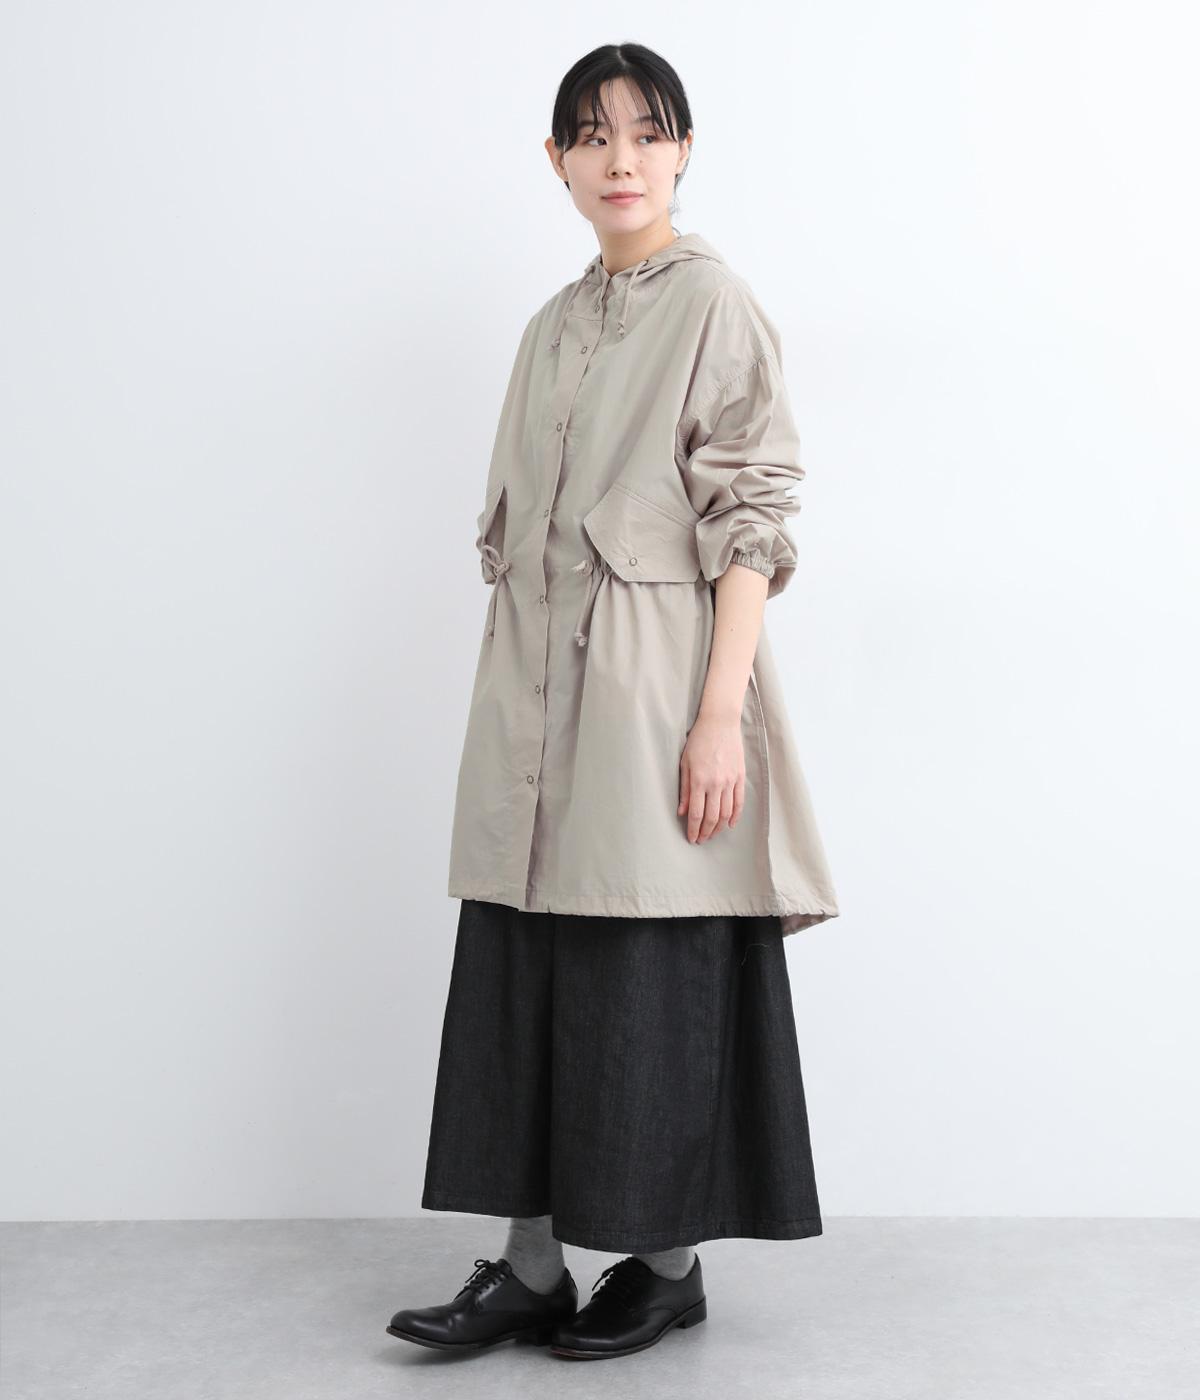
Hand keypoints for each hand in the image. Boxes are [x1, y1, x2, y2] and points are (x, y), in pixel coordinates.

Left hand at [678, 711, 744, 842]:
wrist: (720, 723)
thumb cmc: (698, 741)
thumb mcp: (684, 763)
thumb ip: (683, 789)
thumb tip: (681, 812)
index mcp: (699, 781)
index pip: (695, 813)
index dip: (693, 829)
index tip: (691, 838)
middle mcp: (715, 784)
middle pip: (712, 817)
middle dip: (705, 832)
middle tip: (701, 840)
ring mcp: (729, 781)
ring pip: (726, 813)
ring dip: (719, 828)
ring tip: (712, 834)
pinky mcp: (740, 777)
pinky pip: (739, 802)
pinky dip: (735, 816)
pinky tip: (730, 824)